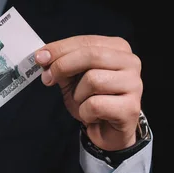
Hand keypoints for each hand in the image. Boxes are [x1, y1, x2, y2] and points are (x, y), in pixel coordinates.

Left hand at [35, 35, 142, 150]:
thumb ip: (62, 64)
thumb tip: (43, 56)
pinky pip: (95, 105)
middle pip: (90, 56)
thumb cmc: (92, 101)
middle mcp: (130, 62)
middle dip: (63, 66)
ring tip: (83, 103)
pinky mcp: (130, 107)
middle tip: (48, 79)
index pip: (86, 41)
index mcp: (117, 49)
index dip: (60, 49)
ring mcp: (134, 84)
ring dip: (78, 96)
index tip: (39, 58)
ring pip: (93, 80)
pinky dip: (85, 112)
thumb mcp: (73, 79)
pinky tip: (92, 116)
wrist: (107, 131)